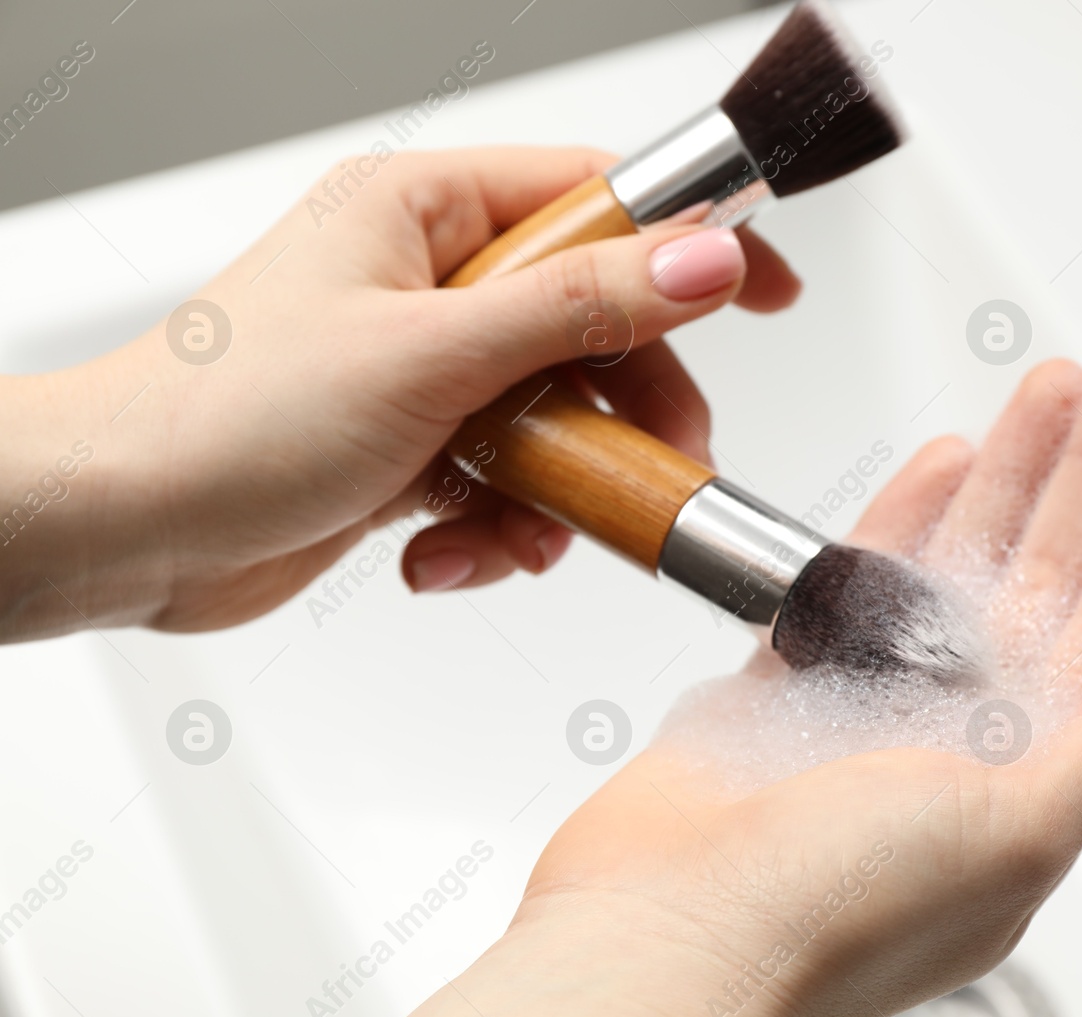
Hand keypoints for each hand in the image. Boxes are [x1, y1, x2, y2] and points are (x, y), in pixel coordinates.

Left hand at [0, 146, 799, 638]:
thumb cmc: (225, 417)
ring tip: (524, 530)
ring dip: (561, 489)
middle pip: (594, 328)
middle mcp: (428, 284)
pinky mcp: (413, 451)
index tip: (767, 290)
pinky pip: (507, 482)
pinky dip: (498, 528)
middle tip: (668, 462)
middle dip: (629, 410)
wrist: (119, 530)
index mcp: (424, 213)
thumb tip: (700, 262)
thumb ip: (580, 309)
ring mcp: (424, 372)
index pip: (597, 201)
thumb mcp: (432, 354)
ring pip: (559, 419)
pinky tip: (447, 554)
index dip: (690, 244)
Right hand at [358, 343, 1081, 1016]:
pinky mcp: (797, 685)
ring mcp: (883, 701)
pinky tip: (943, 462)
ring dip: (1009, 471)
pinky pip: (866, 580)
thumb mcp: (1014, 832)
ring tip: (1047, 390)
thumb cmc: (832, 913)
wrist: (666, 939)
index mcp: (1037, 763)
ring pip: (964, 556)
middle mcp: (969, 729)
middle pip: (1052, 564)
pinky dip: (903, 516)